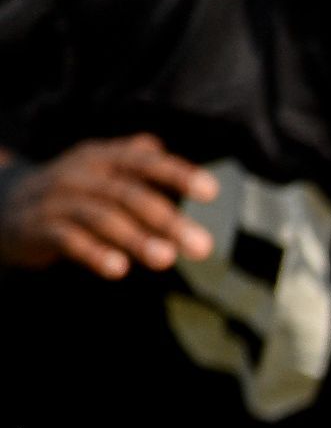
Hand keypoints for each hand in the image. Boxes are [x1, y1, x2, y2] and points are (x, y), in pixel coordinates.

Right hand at [0, 135, 218, 277]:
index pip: (142, 161)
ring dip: (135, 238)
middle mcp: (79, 175)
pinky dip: (93, 253)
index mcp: (101, 158)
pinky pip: (67, 239)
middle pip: (127, 194)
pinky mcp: (37, 228)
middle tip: (202, 246)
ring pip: (100, 216)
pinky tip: (118, 269)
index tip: (212, 190)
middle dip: (167, 219)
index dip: (177, 172)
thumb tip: (176, 158)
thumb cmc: (73, 192)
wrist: (4, 204)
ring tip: (166, 258)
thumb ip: (138, 168)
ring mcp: (56, 200)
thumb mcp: (103, 174)